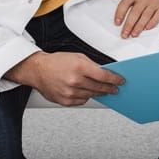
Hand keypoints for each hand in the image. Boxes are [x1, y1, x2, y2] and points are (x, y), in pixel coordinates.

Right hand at [5, 51, 123, 105]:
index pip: (103, 76)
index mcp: (79, 67)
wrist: (38, 70)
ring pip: (91, 95)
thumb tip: (104, 73)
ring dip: (98, 93)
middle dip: (109, 88)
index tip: (120, 81)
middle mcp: (75, 81)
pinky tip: (85, 92)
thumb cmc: (56, 62)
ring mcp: (70, 92)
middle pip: (99, 87)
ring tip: (102, 90)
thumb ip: (92, 65)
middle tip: (115, 88)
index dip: (114, 79)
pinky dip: (86, 97)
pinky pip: (82, 101)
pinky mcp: (65, 101)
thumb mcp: (77, 57)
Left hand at [110, 0, 158, 37]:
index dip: (120, 14)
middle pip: (135, 13)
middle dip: (129, 25)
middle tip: (124, 35)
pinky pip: (157, 17)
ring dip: (139, 27)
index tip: (117, 23)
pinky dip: (152, 23)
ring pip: (145, 16)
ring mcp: (154, 2)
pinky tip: (147, 29)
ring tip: (134, 35)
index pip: (125, 4)